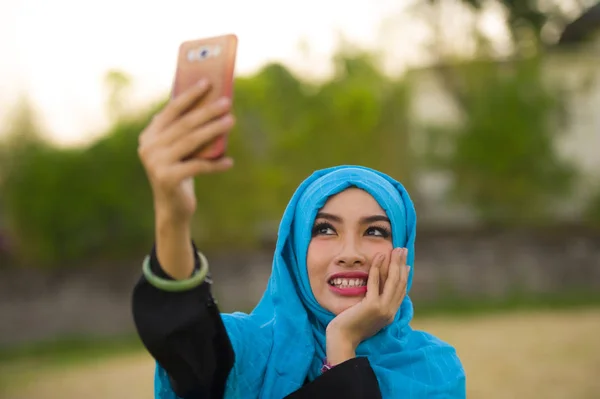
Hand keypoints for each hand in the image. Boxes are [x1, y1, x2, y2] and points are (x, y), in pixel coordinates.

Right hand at [138, 79, 235, 224]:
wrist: (172, 208)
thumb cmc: (180, 172)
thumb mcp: (180, 149)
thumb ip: (186, 130)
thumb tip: (212, 103)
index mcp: (149, 135)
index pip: (171, 109)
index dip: (190, 95)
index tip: (208, 82)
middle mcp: (148, 147)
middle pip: (184, 124)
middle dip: (208, 111)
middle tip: (227, 103)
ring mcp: (156, 163)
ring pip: (192, 142)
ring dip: (214, 130)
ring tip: (231, 121)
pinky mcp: (167, 179)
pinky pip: (197, 166)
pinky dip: (215, 165)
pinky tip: (229, 161)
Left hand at [326, 248, 409, 360]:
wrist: (342, 339)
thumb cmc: (351, 327)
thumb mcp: (369, 315)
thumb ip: (376, 305)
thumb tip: (379, 291)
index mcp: (390, 314)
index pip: (401, 291)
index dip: (404, 275)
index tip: (406, 263)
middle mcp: (390, 311)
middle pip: (400, 283)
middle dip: (402, 264)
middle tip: (403, 250)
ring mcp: (382, 309)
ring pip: (392, 281)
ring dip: (394, 263)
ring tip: (395, 249)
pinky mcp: (371, 306)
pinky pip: (375, 283)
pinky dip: (377, 268)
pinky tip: (379, 257)